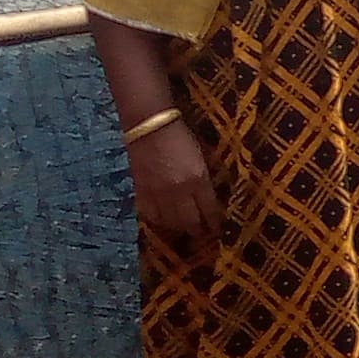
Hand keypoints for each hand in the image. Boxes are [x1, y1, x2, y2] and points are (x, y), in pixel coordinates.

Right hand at [128, 121, 222, 267]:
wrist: (149, 124)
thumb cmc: (180, 136)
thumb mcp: (200, 158)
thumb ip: (203, 181)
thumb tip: (208, 199)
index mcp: (198, 180)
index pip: (210, 211)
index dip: (214, 223)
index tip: (217, 229)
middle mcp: (179, 191)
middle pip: (190, 222)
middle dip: (198, 230)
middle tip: (202, 233)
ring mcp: (158, 194)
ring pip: (171, 223)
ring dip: (179, 227)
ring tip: (184, 227)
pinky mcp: (141, 192)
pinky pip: (151, 215)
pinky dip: (158, 220)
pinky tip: (163, 219)